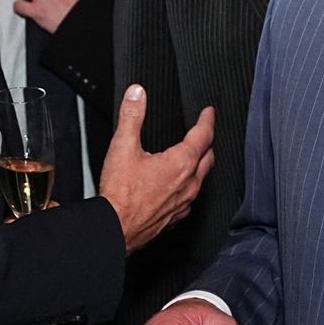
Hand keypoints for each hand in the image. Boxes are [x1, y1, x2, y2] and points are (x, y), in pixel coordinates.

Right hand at [98, 84, 212, 251]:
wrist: (114, 230)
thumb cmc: (119, 195)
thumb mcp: (122, 147)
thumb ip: (132, 116)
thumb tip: (137, 94)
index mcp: (180, 163)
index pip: (203, 136)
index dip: (207, 120)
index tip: (209, 112)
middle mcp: (188, 184)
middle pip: (208, 158)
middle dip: (208, 142)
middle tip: (204, 132)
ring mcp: (183, 203)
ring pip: (201, 180)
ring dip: (200, 165)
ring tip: (194, 157)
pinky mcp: (175, 218)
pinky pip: (190, 198)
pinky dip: (189, 186)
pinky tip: (179, 186)